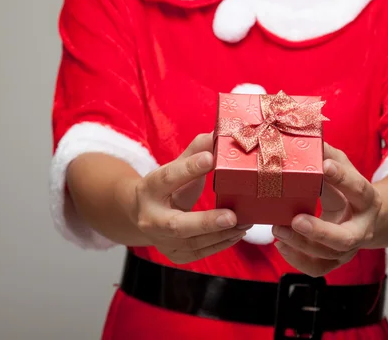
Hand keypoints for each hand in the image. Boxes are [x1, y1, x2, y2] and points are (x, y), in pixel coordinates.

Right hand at [133, 133, 249, 263]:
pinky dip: (221, 243)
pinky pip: (200, 253)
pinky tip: (237, 232)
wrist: (143, 214)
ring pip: (193, 242)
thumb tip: (219, 131)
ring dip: (222, 233)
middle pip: (177, 224)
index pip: (167, 178)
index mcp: (149, 189)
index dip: (188, 168)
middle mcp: (150, 218)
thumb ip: (196, 151)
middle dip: (206, 222)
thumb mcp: (175, 166)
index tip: (211, 158)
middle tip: (232, 215)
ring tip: (245, 221)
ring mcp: (161, 241)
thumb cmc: (167, 187)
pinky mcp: (174, 255)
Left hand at [272, 143, 381, 276]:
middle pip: (345, 238)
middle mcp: (362, 228)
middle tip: (296, 219)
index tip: (324, 165)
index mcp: (367, 200)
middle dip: (320, 231)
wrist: (367, 217)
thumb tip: (309, 132)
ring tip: (277, 230)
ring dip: (301, 244)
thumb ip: (329, 154)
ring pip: (328, 255)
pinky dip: (299, 261)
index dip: (342, 178)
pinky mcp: (336, 260)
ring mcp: (350, 248)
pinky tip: (281, 246)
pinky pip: (319, 268)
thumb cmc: (349, 188)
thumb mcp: (344, 167)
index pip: (358, 189)